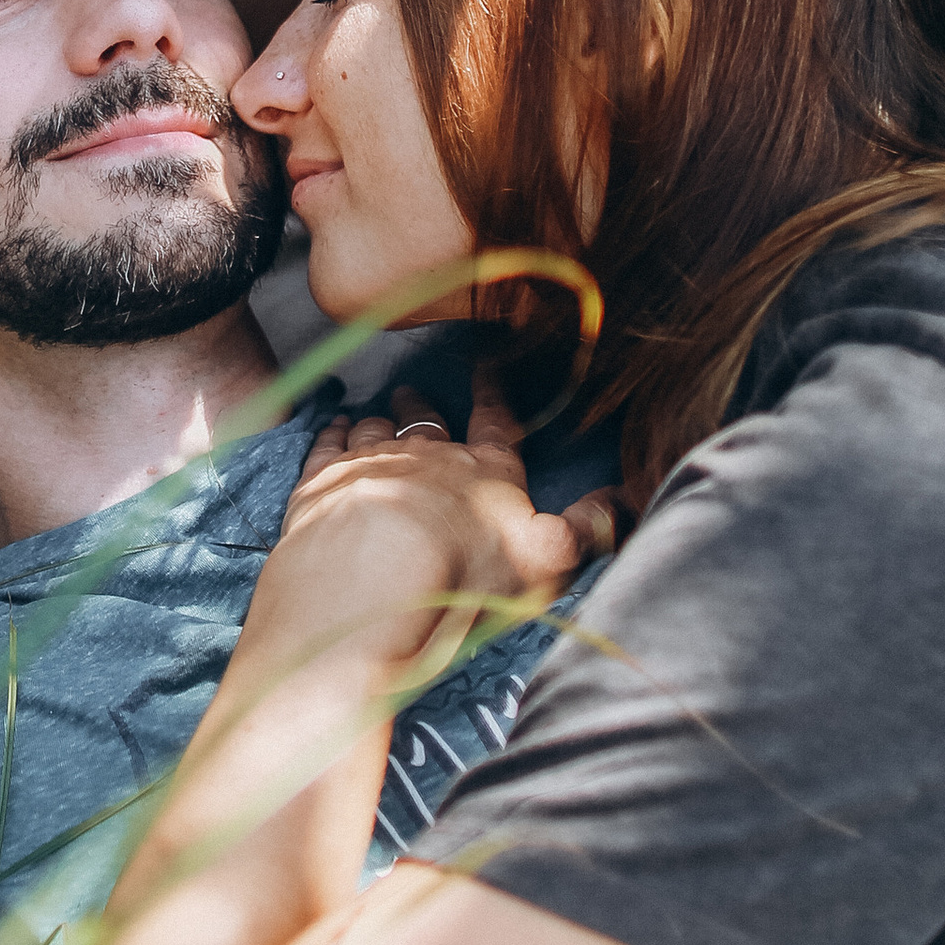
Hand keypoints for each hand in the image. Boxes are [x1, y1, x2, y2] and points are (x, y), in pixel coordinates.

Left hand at [262, 375, 623, 668]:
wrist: (376, 578)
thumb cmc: (469, 573)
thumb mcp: (548, 557)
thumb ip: (587, 528)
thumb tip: (622, 500)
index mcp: (486, 472)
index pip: (495, 424)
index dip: (493, 395)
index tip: (486, 366)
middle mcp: (427, 455)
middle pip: (425, 421)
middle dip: (421, 404)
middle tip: (411, 390)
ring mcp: (370, 462)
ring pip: (375, 429)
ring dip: (376, 420)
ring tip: (372, 415)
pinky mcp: (321, 481)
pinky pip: (327, 444)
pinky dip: (332, 432)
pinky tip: (332, 428)